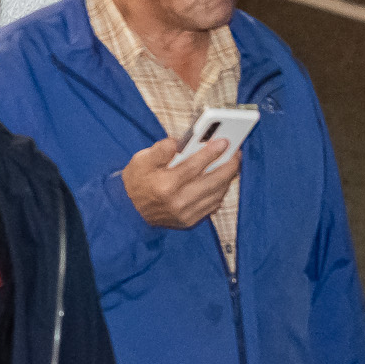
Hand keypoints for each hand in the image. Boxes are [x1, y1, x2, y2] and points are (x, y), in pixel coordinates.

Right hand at [123, 134, 239, 229]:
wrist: (128, 211)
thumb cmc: (135, 182)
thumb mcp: (140, 161)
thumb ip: (159, 150)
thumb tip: (177, 142)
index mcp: (165, 185)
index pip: (194, 166)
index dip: (211, 153)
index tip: (224, 142)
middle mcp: (178, 201)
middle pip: (212, 182)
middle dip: (228, 166)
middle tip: (236, 153)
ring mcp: (185, 214)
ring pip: (216, 194)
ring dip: (227, 179)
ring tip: (232, 165)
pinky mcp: (189, 221)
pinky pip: (212, 206)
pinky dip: (220, 192)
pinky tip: (222, 181)